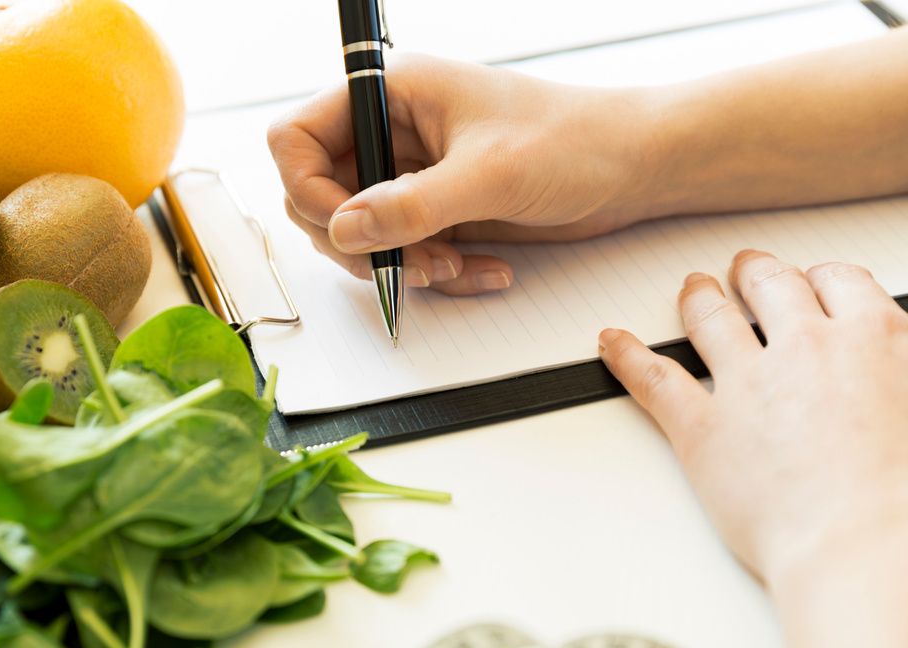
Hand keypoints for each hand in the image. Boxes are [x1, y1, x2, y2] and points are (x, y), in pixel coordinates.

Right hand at [267, 53, 659, 294]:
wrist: (631, 169)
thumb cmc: (575, 140)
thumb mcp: (490, 173)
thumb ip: (411, 204)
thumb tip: (345, 230)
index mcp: (391, 93)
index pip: (296, 139)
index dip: (307, 190)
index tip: (347, 227)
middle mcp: (390, 133)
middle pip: (318, 198)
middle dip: (362, 242)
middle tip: (413, 258)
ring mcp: (409, 176)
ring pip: (358, 237)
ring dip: (399, 265)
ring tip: (453, 264)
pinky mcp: (433, 211)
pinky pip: (402, 255)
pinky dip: (433, 273)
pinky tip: (480, 268)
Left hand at [598, 249, 907, 586]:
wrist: (862, 547)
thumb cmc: (903, 501)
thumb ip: (898, 372)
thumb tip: (893, 369)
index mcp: (873, 340)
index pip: (838, 282)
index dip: (817, 279)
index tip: (811, 282)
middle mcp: (805, 349)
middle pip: (770, 286)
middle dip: (755, 274)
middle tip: (745, 271)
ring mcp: (747, 385)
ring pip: (711, 318)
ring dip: (698, 297)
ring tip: (693, 290)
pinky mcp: (701, 427)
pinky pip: (653, 378)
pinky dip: (626, 356)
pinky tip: (612, 343)